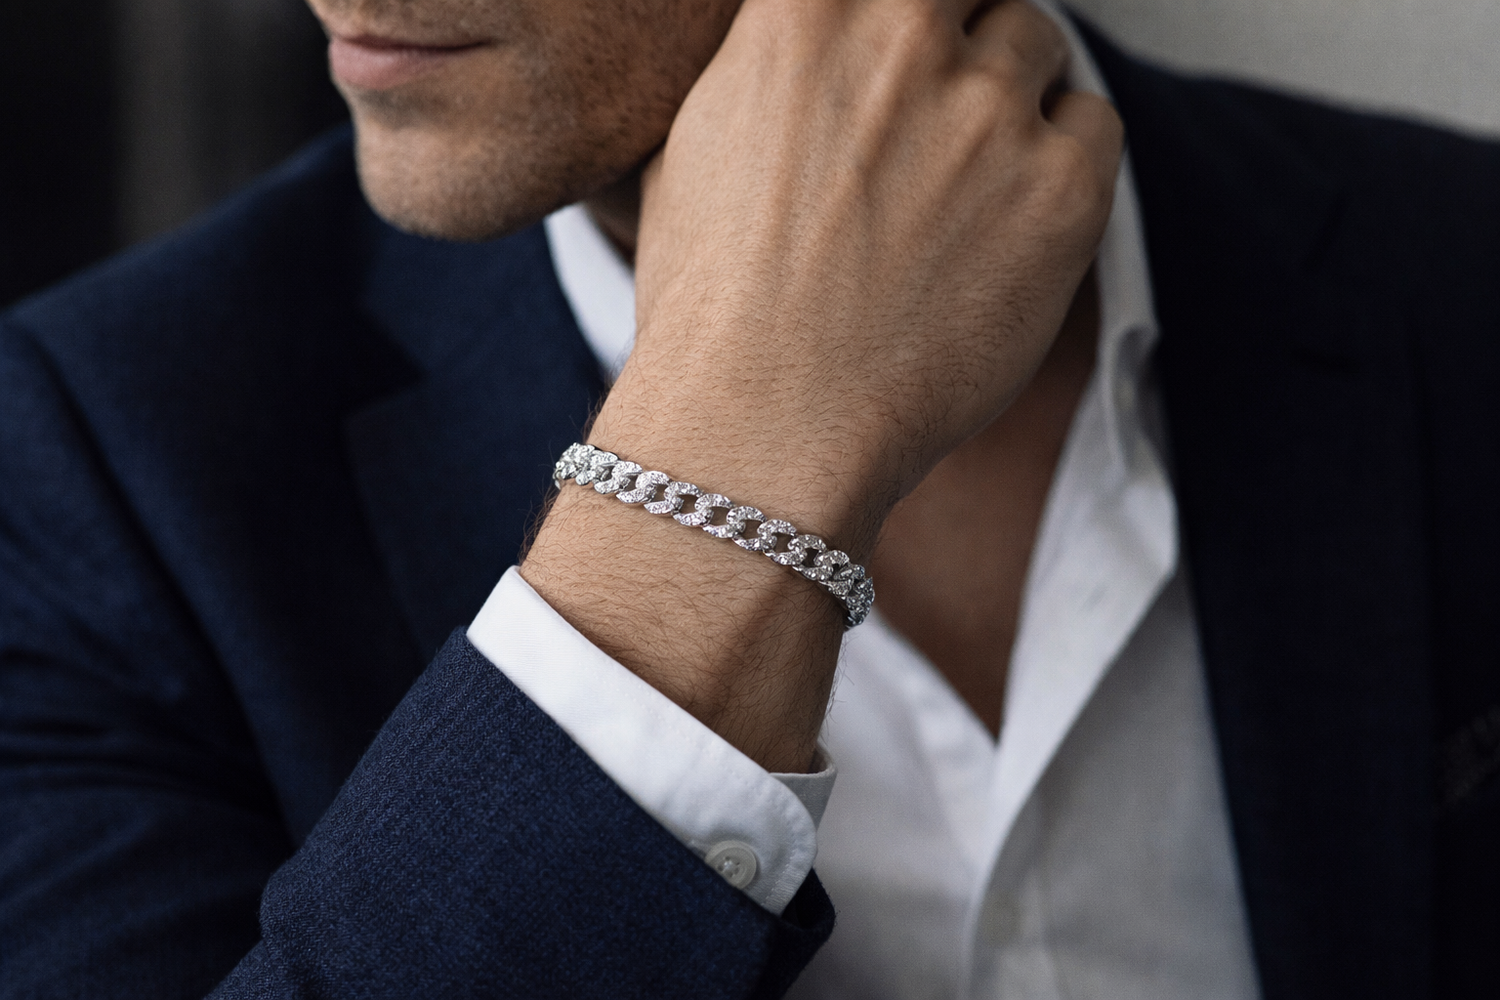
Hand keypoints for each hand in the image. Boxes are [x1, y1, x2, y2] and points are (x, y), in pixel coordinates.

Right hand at [523, 0, 1121, 770]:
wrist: (762, 426)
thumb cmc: (712, 306)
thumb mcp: (697, 142)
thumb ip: (772, 61)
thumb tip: (812, 39)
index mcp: (806, 8)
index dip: (911, 14)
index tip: (914, 45)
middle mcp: (904, 33)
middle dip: (958, 39)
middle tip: (933, 116)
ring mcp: (989, 109)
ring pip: (1036, 43)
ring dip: (1008, 99)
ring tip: (961, 188)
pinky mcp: (1062, 188)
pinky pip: (1093, 125)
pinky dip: (1062, 163)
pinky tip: (1005, 227)